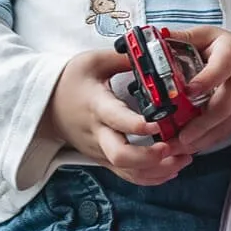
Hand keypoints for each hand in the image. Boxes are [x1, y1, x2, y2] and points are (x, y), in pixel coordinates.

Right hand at [39, 50, 192, 185]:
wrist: (45, 106)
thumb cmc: (70, 80)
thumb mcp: (93, 61)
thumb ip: (123, 58)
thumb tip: (153, 53)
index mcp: (97, 105)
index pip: (116, 119)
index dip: (137, 124)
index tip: (160, 122)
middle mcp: (98, 133)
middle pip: (121, 156)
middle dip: (150, 157)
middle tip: (174, 148)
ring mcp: (100, 150)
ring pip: (127, 171)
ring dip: (157, 171)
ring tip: (184, 159)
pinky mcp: (103, 159)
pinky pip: (127, 175)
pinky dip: (150, 177)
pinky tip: (172, 169)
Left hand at [171, 27, 230, 154]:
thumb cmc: (228, 48)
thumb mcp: (208, 35)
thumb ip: (182, 38)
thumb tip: (153, 37)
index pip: (221, 68)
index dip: (206, 80)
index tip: (187, 92)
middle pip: (224, 105)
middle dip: (200, 124)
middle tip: (177, 137)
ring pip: (225, 125)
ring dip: (200, 139)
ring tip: (175, 147)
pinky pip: (226, 132)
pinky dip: (206, 141)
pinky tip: (188, 147)